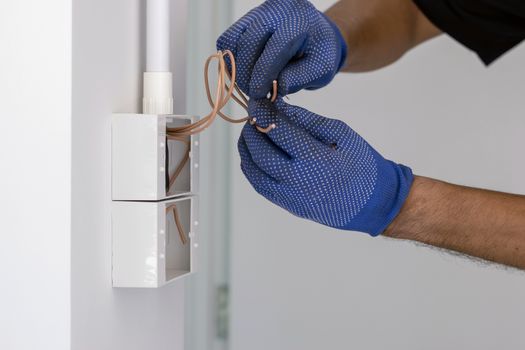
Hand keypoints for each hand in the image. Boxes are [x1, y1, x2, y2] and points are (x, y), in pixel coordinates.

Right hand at [216, 0, 346, 98]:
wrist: (316, 37)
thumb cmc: (319, 53)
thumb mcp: (320, 70)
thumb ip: (298, 79)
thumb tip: (273, 90)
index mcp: (299, 20)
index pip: (275, 46)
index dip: (263, 74)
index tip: (259, 95)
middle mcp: (276, 10)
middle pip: (250, 42)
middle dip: (248, 74)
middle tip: (255, 94)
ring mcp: (258, 12)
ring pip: (234, 40)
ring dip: (237, 68)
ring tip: (250, 84)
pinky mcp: (246, 19)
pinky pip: (228, 39)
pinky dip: (232, 59)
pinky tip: (245, 72)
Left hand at [238, 98, 412, 235]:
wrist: (374, 203)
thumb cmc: (362, 164)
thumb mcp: (341, 134)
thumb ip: (307, 120)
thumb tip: (278, 107)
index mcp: (315, 159)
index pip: (277, 131)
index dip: (263, 112)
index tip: (257, 100)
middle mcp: (298, 181)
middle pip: (259, 152)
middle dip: (251, 129)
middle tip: (253, 115)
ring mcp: (290, 198)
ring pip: (253, 171)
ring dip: (246, 148)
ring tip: (251, 132)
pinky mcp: (288, 206)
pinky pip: (259, 185)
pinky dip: (251, 166)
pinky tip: (254, 153)